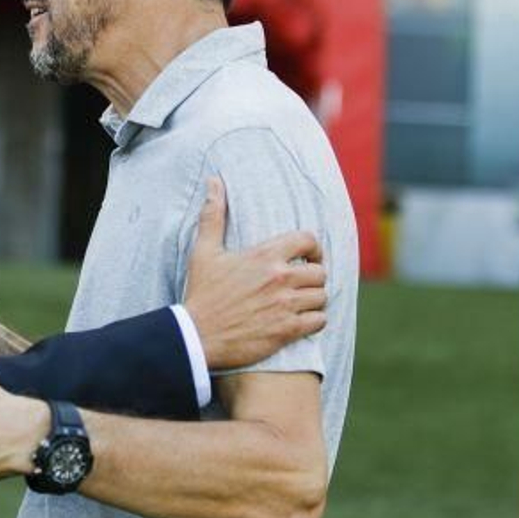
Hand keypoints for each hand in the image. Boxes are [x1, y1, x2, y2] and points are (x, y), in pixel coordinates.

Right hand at [182, 176, 327, 370]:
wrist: (196, 336)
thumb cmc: (202, 293)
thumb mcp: (204, 251)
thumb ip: (213, 215)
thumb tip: (213, 182)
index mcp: (265, 256)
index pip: (308, 240)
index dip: (313, 248)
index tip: (307, 257)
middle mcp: (280, 279)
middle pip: (320, 272)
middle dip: (314, 276)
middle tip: (303, 283)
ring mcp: (285, 305)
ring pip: (322, 297)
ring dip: (314, 299)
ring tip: (303, 302)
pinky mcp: (286, 330)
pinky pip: (319, 320)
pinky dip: (314, 320)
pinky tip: (302, 321)